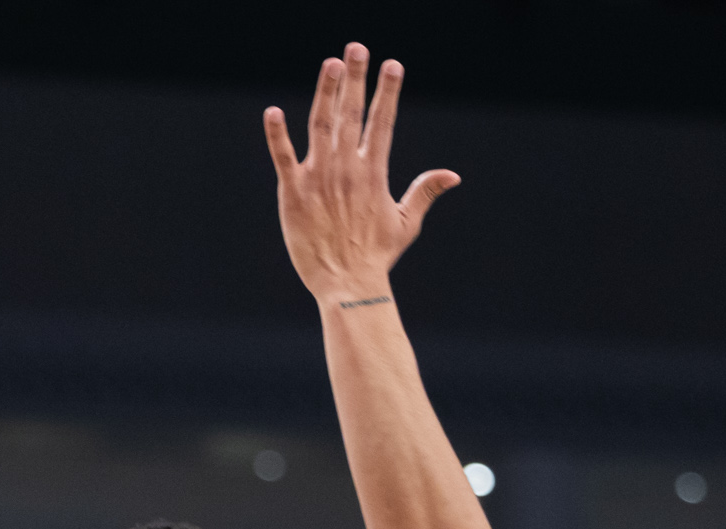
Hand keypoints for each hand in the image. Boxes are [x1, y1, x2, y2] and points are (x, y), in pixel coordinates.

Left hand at [264, 43, 459, 302]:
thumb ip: (424, 192)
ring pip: (321, 126)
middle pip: (352, 115)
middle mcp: (347, 169)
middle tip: (357, 46)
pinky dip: (277, 135)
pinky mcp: (293, 193)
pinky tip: (272, 111)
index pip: (383, 123)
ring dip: (326, 93)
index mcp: (374, 173)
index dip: (387, 92)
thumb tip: (453, 175)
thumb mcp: (406, 223)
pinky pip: (283, 157)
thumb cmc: (376, 256)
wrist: (348, 284)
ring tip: (331, 64)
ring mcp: (319, 178)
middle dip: (356, 79)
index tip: (392, 64)